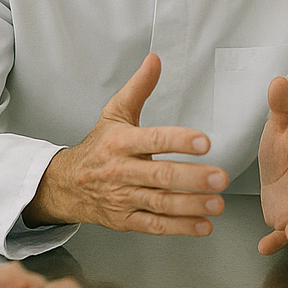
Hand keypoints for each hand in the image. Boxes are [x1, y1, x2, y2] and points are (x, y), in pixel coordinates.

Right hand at [23, 53, 229, 234]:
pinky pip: (154, 225)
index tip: (204, 142)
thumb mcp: (114, 113)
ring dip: (191, 205)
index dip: (179, 141)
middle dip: (193, 178)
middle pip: (160, 175)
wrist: (66, 184)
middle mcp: (121, 171)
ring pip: (160, 203)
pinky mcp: (125, 220)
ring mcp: (123, 198)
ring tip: (217, 203)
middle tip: (221, 177)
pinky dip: (180, 228)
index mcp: (120, 142)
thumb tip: (155, 59)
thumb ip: (139, 87)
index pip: (153, 140)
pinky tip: (203, 225)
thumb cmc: (98, 147)